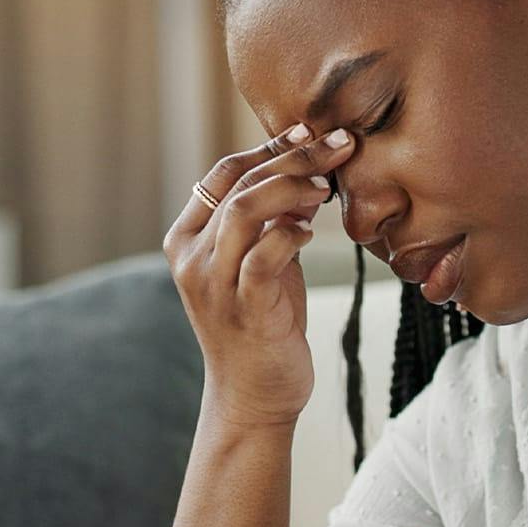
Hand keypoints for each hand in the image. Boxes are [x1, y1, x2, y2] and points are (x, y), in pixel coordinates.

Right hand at [163, 124, 353, 426]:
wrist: (254, 396)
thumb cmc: (265, 324)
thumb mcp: (265, 263)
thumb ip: (274, 221)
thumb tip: (308, 174)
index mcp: (188, 238)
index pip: (223, 172)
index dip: (269, 147)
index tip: (312, 130)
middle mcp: (192, 256)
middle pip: (240, 183)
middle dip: (294, 157)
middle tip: (339, 145)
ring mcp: (214, 283)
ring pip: (246, 210)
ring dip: (292, 188)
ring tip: (327, 188)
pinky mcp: (245, 309)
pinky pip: (264, 256)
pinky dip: (291, 234)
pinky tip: (312, 231)